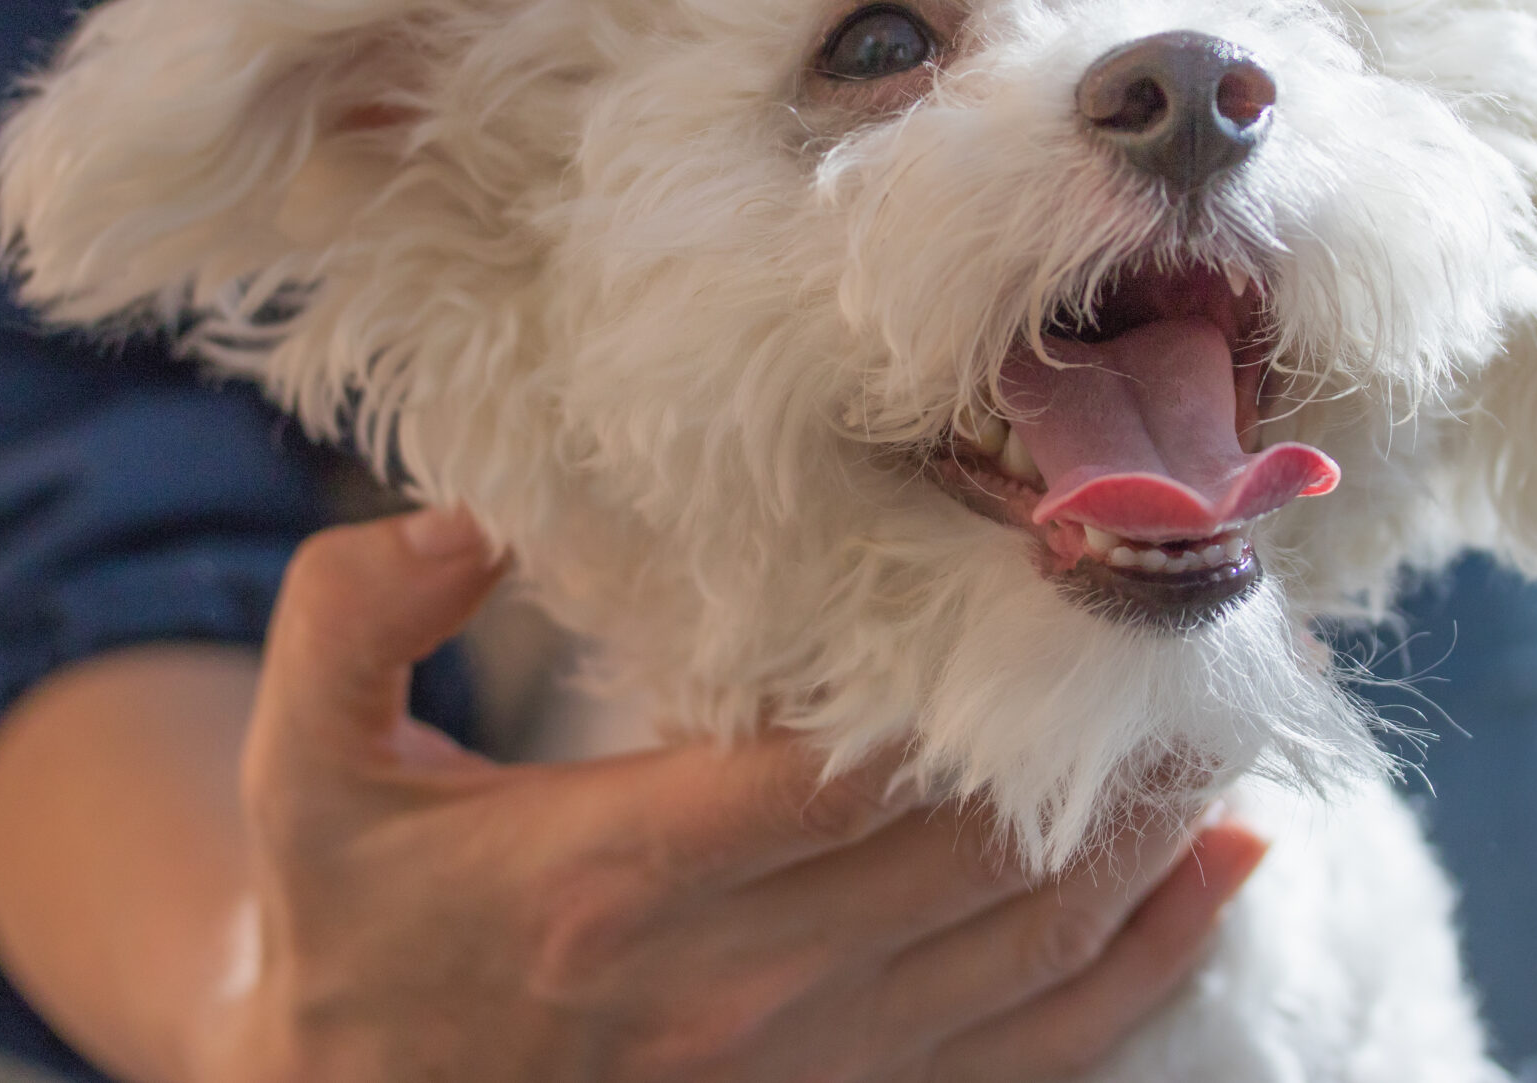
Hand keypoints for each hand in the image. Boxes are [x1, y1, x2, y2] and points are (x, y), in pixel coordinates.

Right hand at [193, 507, 1267, 1081]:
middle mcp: (739, 983)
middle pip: (981, 843)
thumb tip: (478, 510)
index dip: (977, 666)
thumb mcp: (306, 763)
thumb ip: (356, 612)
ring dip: (1156, 825)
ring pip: (1039, 941)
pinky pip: (1040, 1052)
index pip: (852, 763)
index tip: (1056, 554)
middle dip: (1106, 725)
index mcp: (618, 874)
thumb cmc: (350, 930)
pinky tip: (1226, 873)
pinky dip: (1149, 963)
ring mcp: (808, 1069)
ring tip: (1230, 705)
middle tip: (1202, 609)